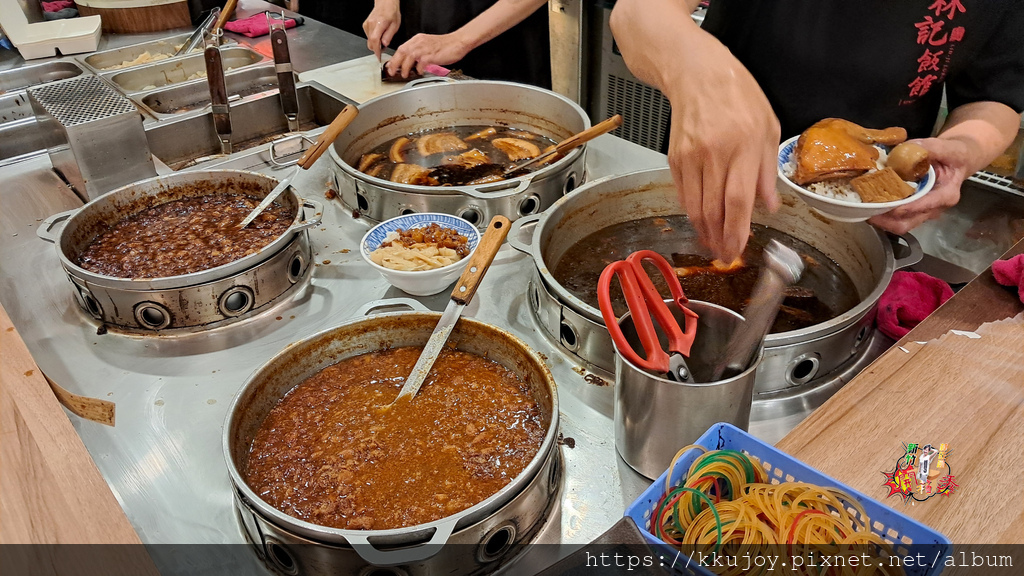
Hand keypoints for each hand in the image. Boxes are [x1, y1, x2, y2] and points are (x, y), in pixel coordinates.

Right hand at [363, 0, 400, 60]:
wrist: (385, 4)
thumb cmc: (391, 12)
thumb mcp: (395, 25)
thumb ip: (389, 36)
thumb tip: (385, 45)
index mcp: (379, 24)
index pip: (374, 40)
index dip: (376, 50)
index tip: (379, 56)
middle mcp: (371, 24)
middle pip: (370, 43)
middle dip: (377, 48)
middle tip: (384, 47)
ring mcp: (367, 25)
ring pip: (369, 41)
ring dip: (375, 43)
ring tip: (383, 37)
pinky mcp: (365, 25)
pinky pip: (368, 36)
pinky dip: (373, 38)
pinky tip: (379, 34)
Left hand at [386, 32, 469, 77]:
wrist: (458, 42)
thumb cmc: (446, 45)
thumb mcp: (428, 45)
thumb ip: (419, 52)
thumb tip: (412, 63)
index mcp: (417, 40)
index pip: (401, 48)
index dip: (395, 58)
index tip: (391, 65)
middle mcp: (419, 43)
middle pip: (402, 52)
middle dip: (395, 63)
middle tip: (392, 72)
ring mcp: (424, 49)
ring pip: (408, 58)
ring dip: (405, 68)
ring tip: (405, 74)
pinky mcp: (431, 56)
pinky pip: (420, 64)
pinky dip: (419, 69)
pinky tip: (420, 72)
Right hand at [663, 40, 780, 261]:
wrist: (697, 74)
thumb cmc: (738, 95)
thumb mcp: (768, 127)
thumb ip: (768, 170)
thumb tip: (768, 206)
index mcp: (744, 146)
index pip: (738, 200)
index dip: (737, 231)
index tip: (738, 250)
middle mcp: (714, 154)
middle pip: (713, 210)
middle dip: (719, 239)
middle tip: (726, 256)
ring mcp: (691, 158)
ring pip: (695, 207)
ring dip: (704, 231)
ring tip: (714, 245)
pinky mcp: (675, 158)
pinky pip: (683, 194)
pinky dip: (692, 212)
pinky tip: (701, 221)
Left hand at [868, 137, 969, 233]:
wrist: (959, 161)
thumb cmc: (955, 155)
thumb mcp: (948, 148)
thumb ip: (931, 147)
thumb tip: (909, 147)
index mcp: (946, 195)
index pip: (922, 207)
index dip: (903, 208)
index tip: (885, 206)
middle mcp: (935, 208)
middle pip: (907, 223)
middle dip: (885, 220)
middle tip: (865, 210)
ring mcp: (924, 212)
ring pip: (900, 224)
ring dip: (881, 219)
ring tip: (863, 208)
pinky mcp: (915, 211)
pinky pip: (897, 218)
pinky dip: (883, 214)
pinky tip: (870, 203)